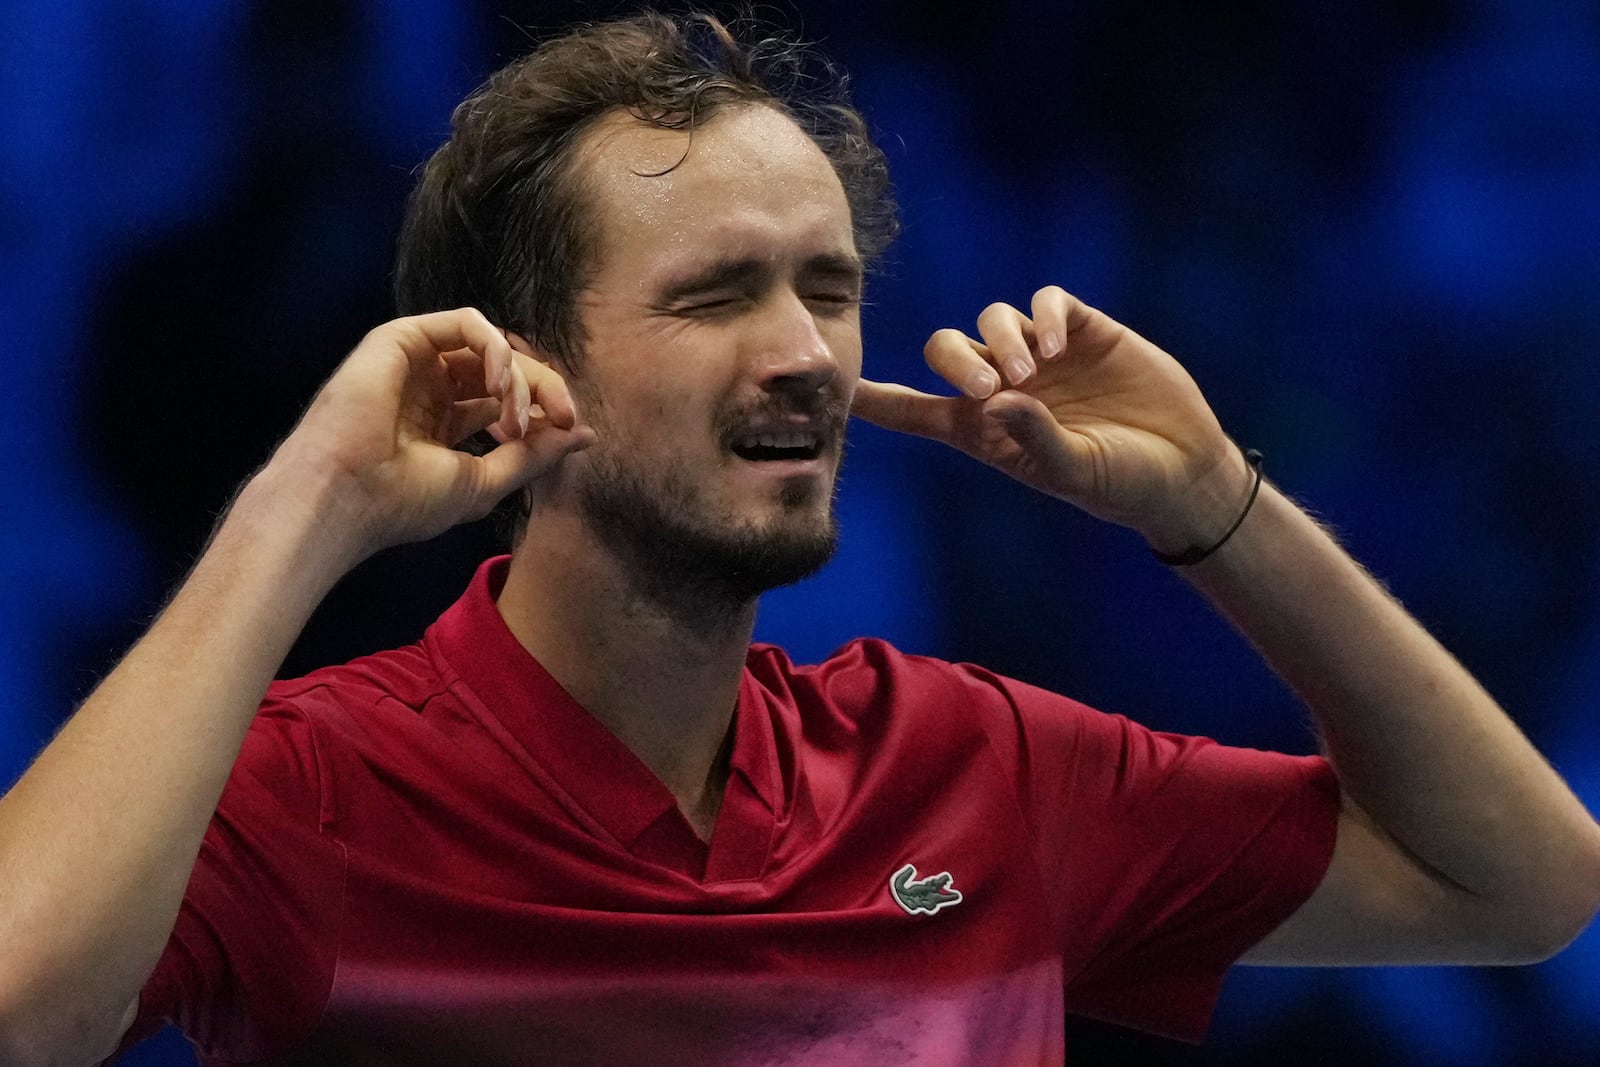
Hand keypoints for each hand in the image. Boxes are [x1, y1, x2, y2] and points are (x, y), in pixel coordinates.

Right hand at [271, 308, 594, 554]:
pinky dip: (496, 348)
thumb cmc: (403, 501)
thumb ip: (535, 454)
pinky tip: (499, 385)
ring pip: (493, 346)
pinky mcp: (403, 338)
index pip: (509, 398)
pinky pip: (468, 323)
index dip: (546, 408)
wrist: (344, 498)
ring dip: (520, 377)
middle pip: (508, 368)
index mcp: (446, 421)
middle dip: (543, 389)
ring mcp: (417, 361)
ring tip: (516, 419)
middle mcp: (432, 387)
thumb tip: (586, 433)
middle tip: (562, 419)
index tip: (570, 430)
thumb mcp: (486, 481)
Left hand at [851, 287, 1246, 550]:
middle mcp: (1006, 387)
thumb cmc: (1120, 484)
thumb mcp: (1073, 472)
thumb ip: (1033, 439)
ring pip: (994, 320)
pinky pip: (1048, 303)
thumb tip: (998, 399)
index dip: (878, 399)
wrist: (1182, 469)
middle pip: (947, 350)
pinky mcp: (1084, 331)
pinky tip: (1060, 346)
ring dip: (1004, 341)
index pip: (916, 410)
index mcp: (985, 430)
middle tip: (989, 388)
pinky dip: (1047, 316)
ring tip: (1034, 373)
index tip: (839, 388)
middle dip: (955, 361)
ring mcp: (1044, 356)